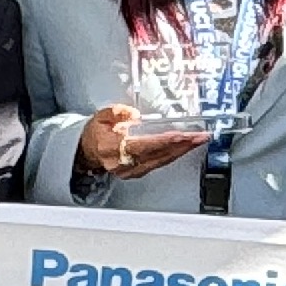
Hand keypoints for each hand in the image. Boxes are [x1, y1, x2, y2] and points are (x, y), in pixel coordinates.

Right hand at [76, 104, 208, 180]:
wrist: (87, 151)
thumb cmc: (96, 133)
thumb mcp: (101, 116)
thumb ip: (117, 112)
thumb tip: (134, 114)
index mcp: (111, 148)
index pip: (141, 145)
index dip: (162, 141)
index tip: (180, 135)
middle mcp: (122, 163)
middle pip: (156, 154)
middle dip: (180, 145)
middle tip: (198, 137)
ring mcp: (130, 171)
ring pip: (161, 161)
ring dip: (181, 151)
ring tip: (197, 141)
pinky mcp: (137, 173)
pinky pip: (159, 164)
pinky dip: (173, 155)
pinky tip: (184, 148)